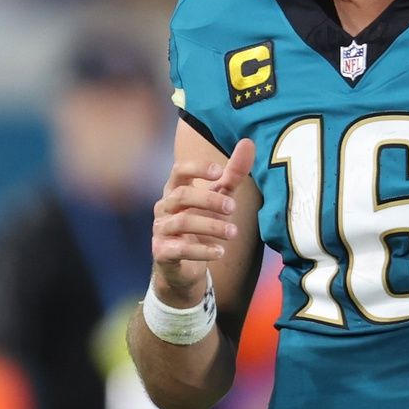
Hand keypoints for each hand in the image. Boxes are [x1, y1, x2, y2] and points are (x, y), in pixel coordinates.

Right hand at [149, 138, 254, 305]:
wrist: (184, 266)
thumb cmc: (201, 226)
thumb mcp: (220, 199)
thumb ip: (232, 174)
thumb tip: (248, 142)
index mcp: (175, 189)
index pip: (179, 170)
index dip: (197, 168)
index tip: (219, 172)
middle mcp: (164, 207)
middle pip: (181, 195)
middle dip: (209, 200)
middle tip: (233, 208)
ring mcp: (160, 230)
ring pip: (182, 222)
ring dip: (211, 226)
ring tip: (233, 233)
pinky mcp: (162, 252)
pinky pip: (180, 249)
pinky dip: (202, 250)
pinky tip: (220, 252)